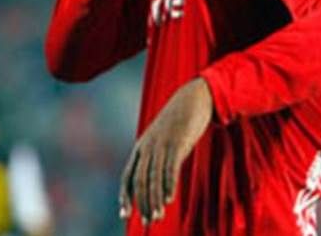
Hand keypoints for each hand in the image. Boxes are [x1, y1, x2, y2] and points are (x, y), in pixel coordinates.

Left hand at [119, 78, 212, 224]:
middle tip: (148, 222)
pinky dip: (168, 185)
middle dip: (143, 203)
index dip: (125, 195)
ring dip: (155, 199)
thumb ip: (157, 156)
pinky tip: (169, 199)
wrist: (195, 98)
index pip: (128, 175)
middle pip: (140, 180)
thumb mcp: (163, 139)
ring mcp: (162, 143)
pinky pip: (170, 167)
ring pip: (154, 177)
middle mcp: (148, 146)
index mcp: (141, 146)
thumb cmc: (180, 122)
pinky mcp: (177, 142)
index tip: (125, 214)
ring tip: (158, 217)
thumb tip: (156, 179)